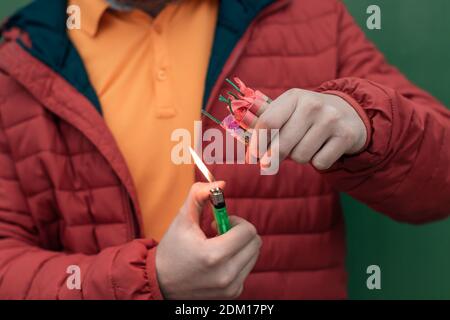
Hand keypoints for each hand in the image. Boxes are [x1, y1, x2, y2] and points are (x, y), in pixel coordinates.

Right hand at [156, 182, 261, 299]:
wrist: (161, 283)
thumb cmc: (172, 249)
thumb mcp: (182, 219)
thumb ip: (199, 195)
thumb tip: (221, 184)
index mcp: (214, 255)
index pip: (248, 231)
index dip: (235, 221)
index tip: (217, 223)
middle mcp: (226, 274)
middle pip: (255, 243)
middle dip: (240, 232)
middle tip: (219, 233)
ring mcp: (230, 287)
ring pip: (253, 256)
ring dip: (240, 246)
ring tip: (217, 247)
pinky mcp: (232, 294)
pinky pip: (247, 269)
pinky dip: (237, 260)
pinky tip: (217, 261)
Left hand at [248, 89, 366, 169]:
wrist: (350, 113)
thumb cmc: (308, 115)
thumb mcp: (288, 109)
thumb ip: (264, 118)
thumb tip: (238, 128)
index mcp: (293, 96)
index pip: (268, 122)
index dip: (256, 143)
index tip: (252, 156)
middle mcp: (313, 105)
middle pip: (282, 144)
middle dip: (275, 156)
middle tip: (273, 159)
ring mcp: (331, 119)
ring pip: (300, 156)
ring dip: (299, 157)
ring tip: (306, 145)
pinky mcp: (346, 136)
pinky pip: (320, 163)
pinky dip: (318, 161)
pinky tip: (322, 149)